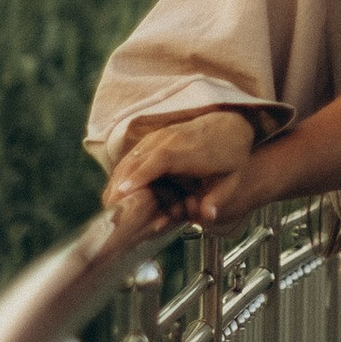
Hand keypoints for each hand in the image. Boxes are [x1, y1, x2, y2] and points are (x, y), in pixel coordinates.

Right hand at [103, 108, 257, 230]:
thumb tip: (206, 216)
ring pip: (130, 158)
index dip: (140, 175)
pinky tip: (116, 191)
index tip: (123, 191)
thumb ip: (217, 199)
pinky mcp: (151, 140)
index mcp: (188, 151)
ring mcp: (157, 137)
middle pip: (137, 160)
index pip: (160, 160)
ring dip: (117, 181)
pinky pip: (131, 156)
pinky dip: (122, 174)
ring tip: (110, 205)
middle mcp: (169, 140)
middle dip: (121, 184)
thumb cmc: (228, 155)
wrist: (228, 124)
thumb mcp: (231, 180)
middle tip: (110, 209)